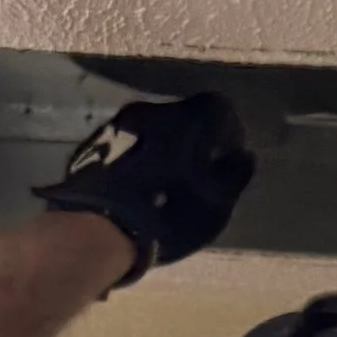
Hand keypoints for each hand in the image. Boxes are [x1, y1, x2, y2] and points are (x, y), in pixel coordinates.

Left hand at [35, 92, 255, 284]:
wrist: (99, 227)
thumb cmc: (168, 214)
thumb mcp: (215, 204)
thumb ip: (234, 175)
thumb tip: (244, 156)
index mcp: (189, 117)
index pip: (218, 108)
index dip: (227, 132)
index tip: (227, 157)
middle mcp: (152, 109)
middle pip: (181, 118)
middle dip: (191, 141)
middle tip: (195, 174)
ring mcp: (118, 125)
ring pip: (149, 131)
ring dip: (159, 150)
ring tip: (161, 185)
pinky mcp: (92, 145)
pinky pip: (123, 148)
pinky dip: (133, 162)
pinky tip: (132, 190)